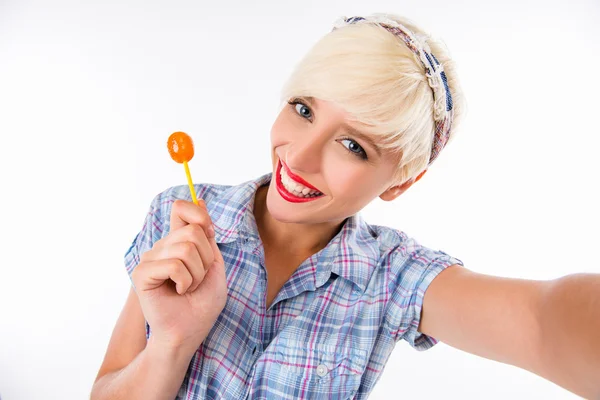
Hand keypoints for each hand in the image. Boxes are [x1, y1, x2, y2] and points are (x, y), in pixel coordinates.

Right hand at [131, 199, 226, 351]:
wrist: (188, 333)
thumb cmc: (201, 304)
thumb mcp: (214, 265)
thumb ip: (207, 236)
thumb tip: (201, 200)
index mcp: (178, 242)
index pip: (182, 208)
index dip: (199, 215)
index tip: (208, 234)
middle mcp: (162, 246)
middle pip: (193, 230)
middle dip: (206, 258)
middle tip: (198, 279)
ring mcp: (150, 258)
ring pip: (186, 248)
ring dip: (197, 274)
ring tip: (188, 287)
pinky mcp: (142, 273)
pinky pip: (174, 265)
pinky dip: (186, 281)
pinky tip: (179, 291)